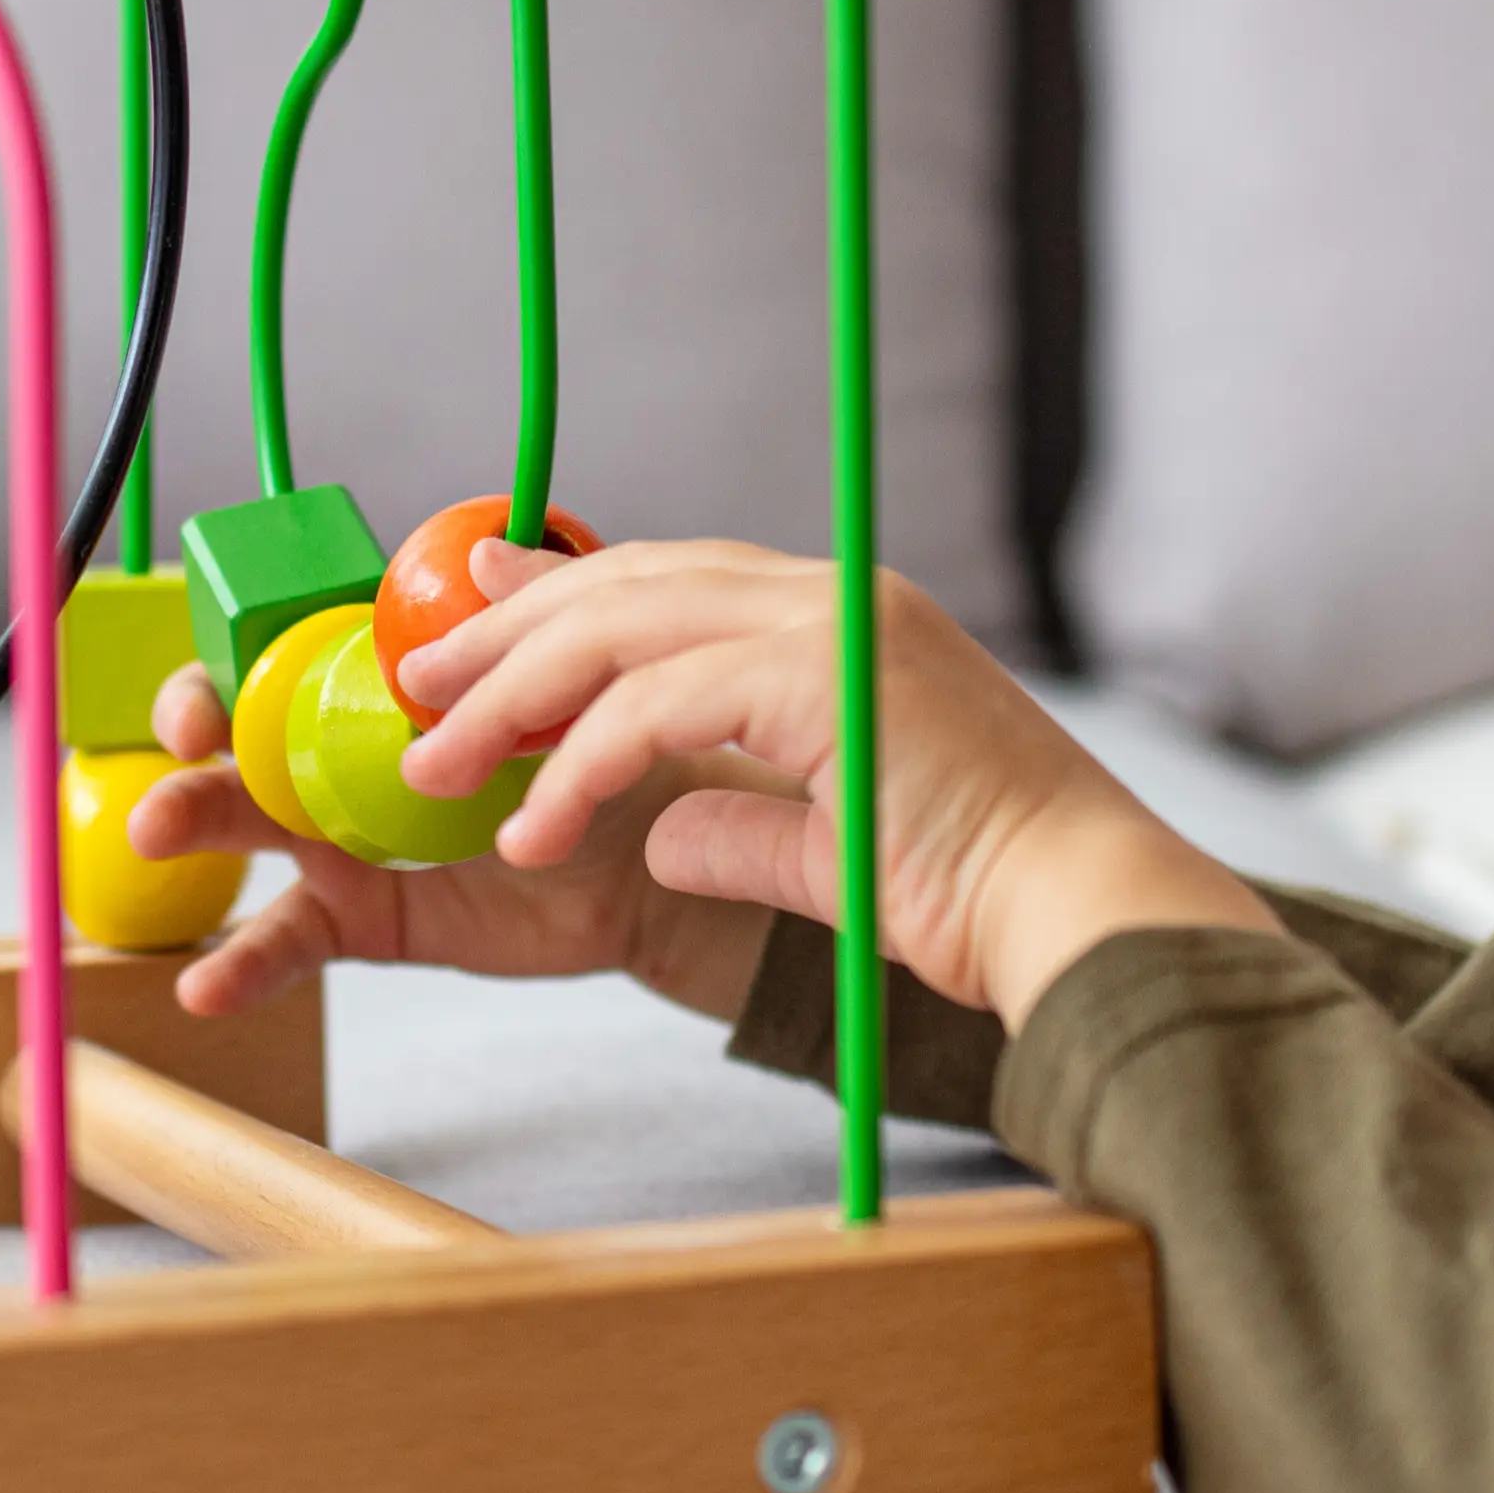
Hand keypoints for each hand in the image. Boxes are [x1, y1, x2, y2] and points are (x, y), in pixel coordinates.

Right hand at [125, 652, 780, 1023]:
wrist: (643, 871)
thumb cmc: (601, 767)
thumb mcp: (568, 693)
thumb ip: (524, 631)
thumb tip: (490, 556)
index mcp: (371, 682)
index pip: (275, 651)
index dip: (229, 662)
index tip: (216, 687)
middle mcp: (336, 751)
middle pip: (236, 728)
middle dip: (193, 728)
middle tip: (187, 748)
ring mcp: (337, 834)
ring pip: (242, 822)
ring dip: (186, 820)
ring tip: (151, 830)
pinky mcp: (356, 914)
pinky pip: (285, 938)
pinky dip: (240, 964)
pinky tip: (203, 986)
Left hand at [398, 538, 1280, 1025]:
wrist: (1075, 909)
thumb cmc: (981, 894)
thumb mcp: (836, 847)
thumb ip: (743, 822)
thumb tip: (660, 829)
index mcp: (852, 620)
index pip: (678, 583)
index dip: (565, 600)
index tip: (473, 630)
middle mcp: (841, 598)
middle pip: (633, 584)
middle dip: (508, 633)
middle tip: (418, 688)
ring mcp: (837, 627)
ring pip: (625, 628)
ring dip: (513, 697)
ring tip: (436, 768)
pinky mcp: (825, 681)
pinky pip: (655, 706)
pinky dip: (577, 765)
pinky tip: (530, 832)